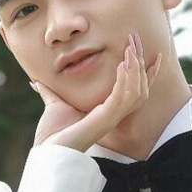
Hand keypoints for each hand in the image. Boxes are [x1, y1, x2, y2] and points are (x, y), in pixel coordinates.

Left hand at [32, 33, 161, 150]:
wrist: (48, 152)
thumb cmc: (52, 135)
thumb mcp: (53, 104)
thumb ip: (50, 92)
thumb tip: (36, 81)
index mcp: (107, 110)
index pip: (135, 89)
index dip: (147, 72)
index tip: (155, 53)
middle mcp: (114, 114)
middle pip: (140, 86)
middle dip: (140, 62)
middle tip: (135, 39)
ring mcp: (112, 117)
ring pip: (137, 90)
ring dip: (135, 67)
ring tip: (130, 47)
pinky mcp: (106, 119)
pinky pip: (122, 97)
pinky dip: (125, 80)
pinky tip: (123, 63)